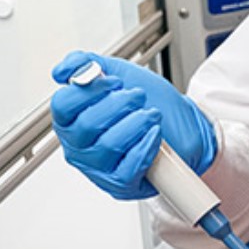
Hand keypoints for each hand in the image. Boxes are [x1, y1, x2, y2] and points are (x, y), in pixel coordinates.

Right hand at [50, 51, 216, 199]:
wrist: (186, 125)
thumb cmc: (151, 103)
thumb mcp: (120, 73)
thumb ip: (87, 64)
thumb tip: (63, 70)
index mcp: (72, 119)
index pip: (63, 104)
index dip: (90, 90)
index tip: (114, 82)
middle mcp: (80, 145)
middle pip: (86, 125)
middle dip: (120, 104)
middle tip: (138, 97)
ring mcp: (99, 167)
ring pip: (108, 146)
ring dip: (136, 123)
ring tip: (152, 114)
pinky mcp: (121, 183)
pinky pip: (127, 168)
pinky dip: (145, 146)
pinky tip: (155, 134)